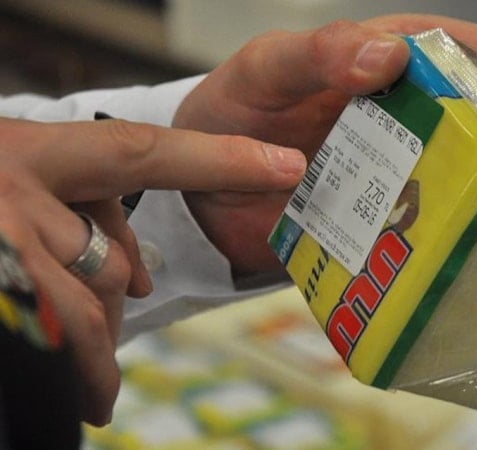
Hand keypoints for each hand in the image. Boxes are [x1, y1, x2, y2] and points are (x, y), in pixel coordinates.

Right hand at [0, 117, 303, 423]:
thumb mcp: (17, 189)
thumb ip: (79, 215)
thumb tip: (133, 280)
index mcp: (29, 151)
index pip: (142, 154)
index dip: (218, 158)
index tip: (285, 165)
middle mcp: (11, 185)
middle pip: (101, 263)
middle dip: (109, 321)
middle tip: (104, 380)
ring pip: (76, 303)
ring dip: (88, 354)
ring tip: (92, 396)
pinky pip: (47, 328)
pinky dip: (68, 363)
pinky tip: (78, 391)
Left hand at [173, 15, 476, 276]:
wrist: (198, 188)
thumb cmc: (231, 112)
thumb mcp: (266, 69)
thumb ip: (318, 53)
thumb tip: (389, 56)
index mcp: (400, 63)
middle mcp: (416, 115)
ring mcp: (407, 169)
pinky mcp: (392, 217)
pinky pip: (441, 229)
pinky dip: (467, 244)